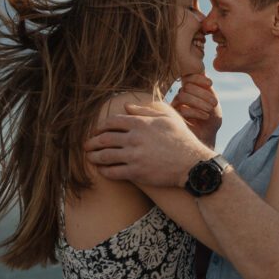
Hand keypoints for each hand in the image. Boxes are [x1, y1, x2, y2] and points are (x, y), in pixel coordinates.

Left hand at [83, 101, 214, 187]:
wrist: (192, 162)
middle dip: (92, 142)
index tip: (96, 132)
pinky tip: (102, 170)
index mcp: (140, 123)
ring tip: (90, 158)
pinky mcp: (136, 172)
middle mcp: (134, 138)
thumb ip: (145, 110)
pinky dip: (104, 171)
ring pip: (105, 156)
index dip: (100, 127)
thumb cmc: (181, 138)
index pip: (112, 122)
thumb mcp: (167, 118)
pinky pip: (113, 172)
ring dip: (94, 157)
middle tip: (86, 146)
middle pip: (104, 139)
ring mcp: (134, 156)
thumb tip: (126, 106)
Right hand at [172, 73, 222, 148]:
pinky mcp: (172, 119)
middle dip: (202, 93)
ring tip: (210, 109)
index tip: (211, 83)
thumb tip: (203, 73)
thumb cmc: (211, 120)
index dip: (198, 78)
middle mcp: (179, 97)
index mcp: (189, 91)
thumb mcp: (213, 102)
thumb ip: (208, 89)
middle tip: (214, 103)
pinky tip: (205, 116)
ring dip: (199, 102)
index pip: (188, 78)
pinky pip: (181, 110)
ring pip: (182, 96)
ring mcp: (174, 108)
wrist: (208, 138)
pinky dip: (196, 112)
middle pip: (186, 87)